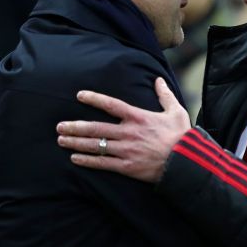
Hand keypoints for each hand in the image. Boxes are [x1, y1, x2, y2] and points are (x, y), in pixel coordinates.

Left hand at [57, 78, 191, 182]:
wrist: (186, 162)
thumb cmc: (181, 136)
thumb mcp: (176, 111)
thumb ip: (165, 95)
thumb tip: (158, 79)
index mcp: (138, 117)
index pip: (111, 105)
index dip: (94, 99)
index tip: (79, 95)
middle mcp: (129, 133)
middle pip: (96, 128)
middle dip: (75, 127)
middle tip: (60, 126)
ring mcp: (126, 151)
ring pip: (96, 145)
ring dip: (76, 143)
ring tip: (61, 140)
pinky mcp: (127, 167)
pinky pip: (103, 163)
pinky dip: (88, 161)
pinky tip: (75, 158)